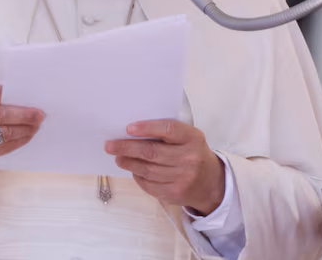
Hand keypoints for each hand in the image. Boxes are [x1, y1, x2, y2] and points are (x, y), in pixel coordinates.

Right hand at [0, 82, 43, 170]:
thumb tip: (24, 99)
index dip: (14, 97)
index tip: (31, 98)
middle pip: (1, 114)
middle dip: (24, 115)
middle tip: (39, 115)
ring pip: (4, 132)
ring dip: (24, 129)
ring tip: (35, 126)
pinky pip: (4, 146)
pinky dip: (18, 141)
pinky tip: (26, 136)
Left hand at [106, 119, 225, 214]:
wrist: (211, 183)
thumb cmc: (193, 153)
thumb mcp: (188, 138)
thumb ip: (167, 133)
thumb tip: (132, 132)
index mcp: (193, 139)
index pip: (168, 130)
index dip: (147, 128)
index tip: (129, 128)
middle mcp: (189, 158)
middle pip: (152, 152)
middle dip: (127, 148)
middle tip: (111, 145)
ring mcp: (182, 178)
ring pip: (147, 170)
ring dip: (128, 162)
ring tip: (118, 157)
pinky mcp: (174, 194)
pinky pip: (149, 184)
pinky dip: (137, 176)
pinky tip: (133, 169)